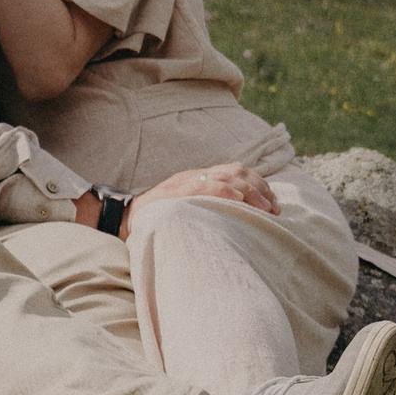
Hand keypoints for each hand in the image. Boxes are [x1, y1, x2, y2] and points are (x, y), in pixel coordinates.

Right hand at [120, 161, 280, 237]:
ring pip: (224, 177)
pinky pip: (203, 186)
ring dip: (249, 191)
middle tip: (275, 209)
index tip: (273, 204)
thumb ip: (207, 209)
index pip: (235, 172)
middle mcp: (193, 176)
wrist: (120, 221)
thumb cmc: (155, 222)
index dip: (258, 185)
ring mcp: (183, 183)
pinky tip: (238, 200)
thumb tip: (236, 222)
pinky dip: (223, 191)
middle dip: (260, 188)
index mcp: (197, 178)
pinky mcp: (174, 192)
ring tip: (265, 207)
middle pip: (235, 172)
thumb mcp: (185, 211)